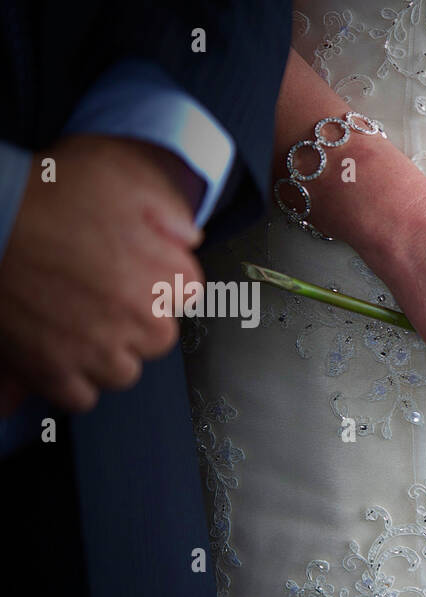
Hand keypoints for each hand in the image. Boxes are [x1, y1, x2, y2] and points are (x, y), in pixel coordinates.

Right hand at [0, 135, 202, 411]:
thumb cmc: (42, 195)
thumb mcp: (120, 177)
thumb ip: (169, 209)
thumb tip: (190, 238)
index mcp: (165, 277)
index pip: (187, 293)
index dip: (158, 278)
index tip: (134, 269)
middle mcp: (140, 320)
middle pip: (159, 338)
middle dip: (136, 320)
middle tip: (100, 295)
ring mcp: (98, 350)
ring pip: (123, 372)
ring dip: (106, 354)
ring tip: (76, 323)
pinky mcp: (54, 372)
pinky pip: (80, 397)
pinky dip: (70, 381)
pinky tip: (57, 352)